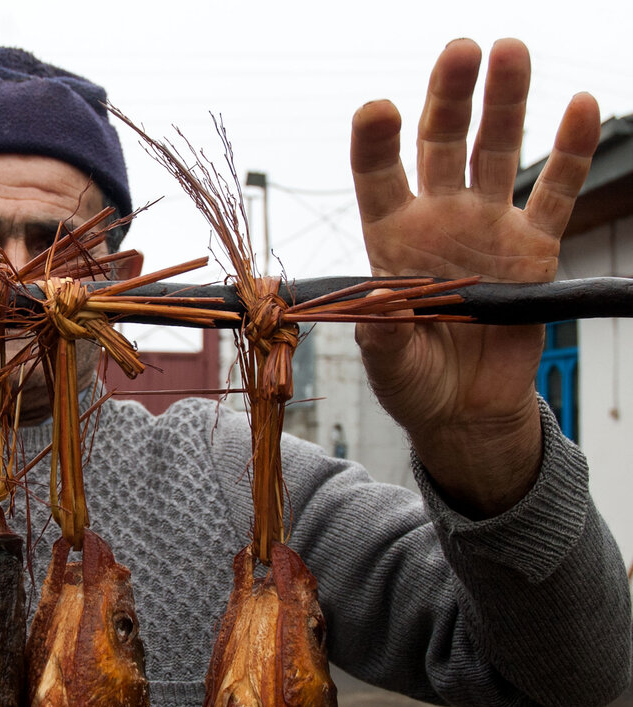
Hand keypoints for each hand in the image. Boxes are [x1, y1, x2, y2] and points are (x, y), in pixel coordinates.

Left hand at [349, 38, 597, 515]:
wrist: (464, 410)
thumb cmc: (414, 383)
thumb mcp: (389, 363)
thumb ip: (384, 332)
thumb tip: (379, 301)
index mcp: (390, 241)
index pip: (377, 178)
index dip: (374, 143)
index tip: (376, 108)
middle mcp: (438, 220)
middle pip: (440, 144)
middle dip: (449, 96)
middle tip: (461, 48)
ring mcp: (488, 227)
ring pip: (497, 152)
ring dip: (504, 102)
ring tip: (511, 51)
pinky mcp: (535, 248)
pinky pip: (554, 191)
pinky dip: (569, 151)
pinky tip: (580, 105)